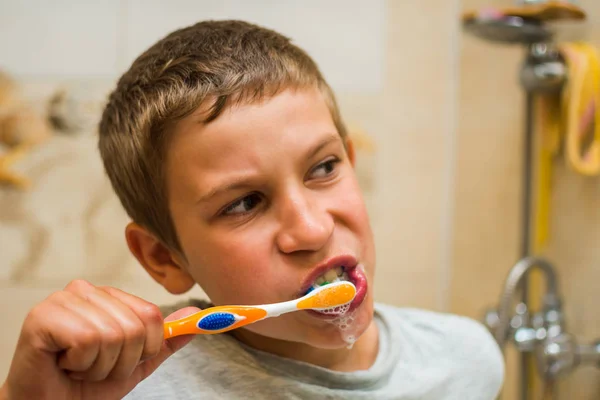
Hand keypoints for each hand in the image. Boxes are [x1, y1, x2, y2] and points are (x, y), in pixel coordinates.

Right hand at [1, 280, 198, 399]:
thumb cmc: (85, 385)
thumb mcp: (135, 363)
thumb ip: (164, 340)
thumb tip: (195, 315)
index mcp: (109, 296)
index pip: (152, 315)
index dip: (144, 348)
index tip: (121, 360)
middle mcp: (87, 290)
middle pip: (134, 327)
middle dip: (120, 362)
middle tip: (94, 367)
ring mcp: (64, 300)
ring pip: (112, 335)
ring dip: (98, 367)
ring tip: (77, 367)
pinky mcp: (44, 316)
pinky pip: (87, 340)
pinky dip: (80, 364)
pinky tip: (63, 364)